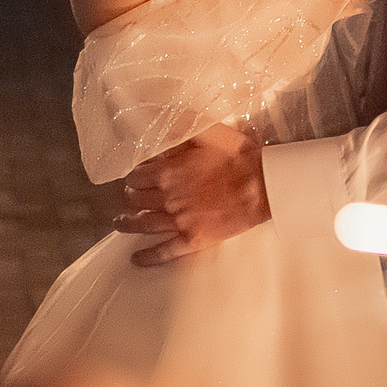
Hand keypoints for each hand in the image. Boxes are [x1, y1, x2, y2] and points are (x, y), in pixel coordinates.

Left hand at [118, 125, 268, 264]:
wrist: (265, 185)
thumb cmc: (241, 157)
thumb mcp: (210, 132)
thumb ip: (183, 130)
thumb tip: (163, 128)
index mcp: (168, 172)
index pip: (136, 175)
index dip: (134, 175)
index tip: (135, 176)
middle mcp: (168, 198)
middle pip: (136, 200)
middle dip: (129, 198)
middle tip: (128, 198)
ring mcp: (179, 221)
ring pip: (143, 225)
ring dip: (128, 224)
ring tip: (120, 224)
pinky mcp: (193, 240)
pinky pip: (164, 252)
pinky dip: (147, 256)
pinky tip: (137, 258)